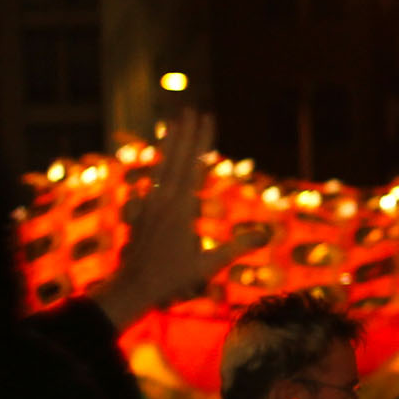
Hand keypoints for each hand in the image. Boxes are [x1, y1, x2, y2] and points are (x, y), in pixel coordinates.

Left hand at [90, 113, 271, 328]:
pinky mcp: (139, 214)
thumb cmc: (172, 278)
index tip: (207, 118)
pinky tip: (154, 167)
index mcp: (181, 208)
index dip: (202, 141)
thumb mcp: (209, 264)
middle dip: (186, 133)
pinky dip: (153, 171)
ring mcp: (148, 205)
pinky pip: (148, 186)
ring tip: (170, 124)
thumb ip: (237, 246)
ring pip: (159, 167)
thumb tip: (267, 234)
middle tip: (191, 110)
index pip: (194, 165)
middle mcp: (163, 201)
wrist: (132, 288)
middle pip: (176, 159)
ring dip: (167, 145)